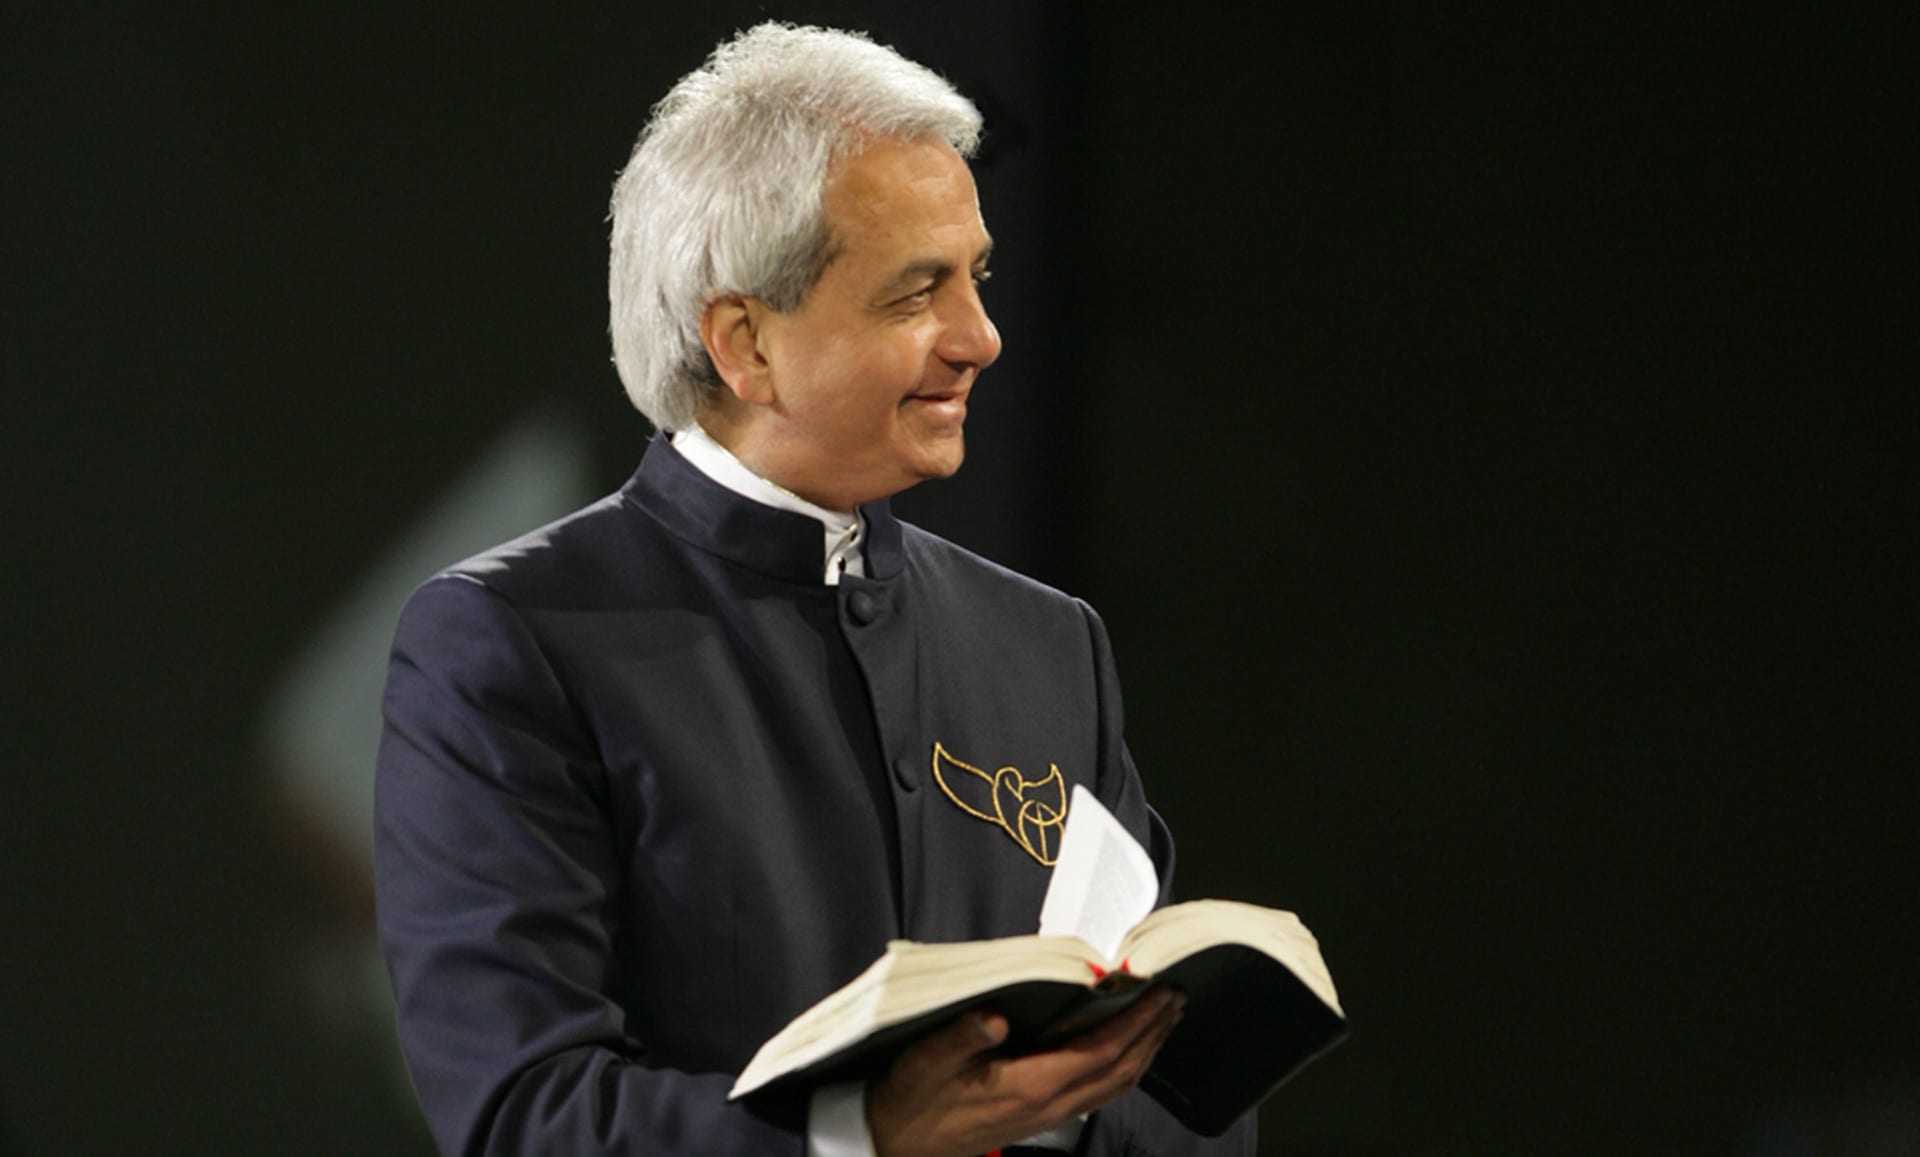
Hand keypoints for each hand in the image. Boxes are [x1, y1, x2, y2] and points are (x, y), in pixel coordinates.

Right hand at [865, 986, 1184, 1156]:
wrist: (901, 1144)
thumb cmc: (915, 1097)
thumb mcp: (927, 1061)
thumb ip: (962, 1036)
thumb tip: (995, 1017)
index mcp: (1029, 1086)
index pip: (1100, 1051)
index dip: (1135, 1021)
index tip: (1159, 991)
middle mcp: (1050, 1104)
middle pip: (1121, 1069)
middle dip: (1154, 1032)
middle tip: (1178, 996)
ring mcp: (1050, 1115)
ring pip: (1116, 1084)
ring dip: (1146, 1050)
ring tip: (1164, 1017)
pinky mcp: (1044, 1116)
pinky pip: (1100, 1091)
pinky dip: (1125, 1066)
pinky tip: (1128, 1047)